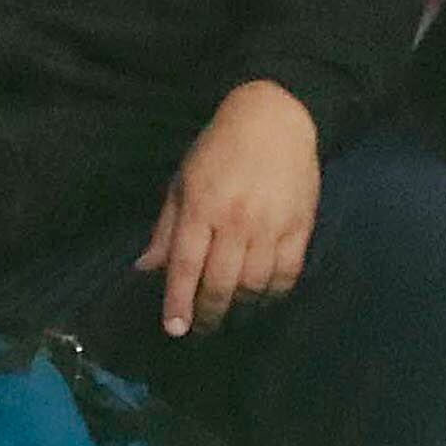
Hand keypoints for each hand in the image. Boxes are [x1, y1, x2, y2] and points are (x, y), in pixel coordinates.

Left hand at [135, 81, 319, 338]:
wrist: (276, 116)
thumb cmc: (220, 148)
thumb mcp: (184, 180)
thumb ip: (167, 227)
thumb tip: (146, 268)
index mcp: (202, 206)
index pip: (186, 265)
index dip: (179, 301)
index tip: (174, 328)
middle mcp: (236, 219)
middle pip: (221, 282)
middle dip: (208, 313)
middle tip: (202, 328)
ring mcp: (271, 224)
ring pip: (255, 284)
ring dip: (241, 307)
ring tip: (232, 314)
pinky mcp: (300, 225)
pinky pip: (288, 272)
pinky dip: (274, 292)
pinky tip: (263, 296)